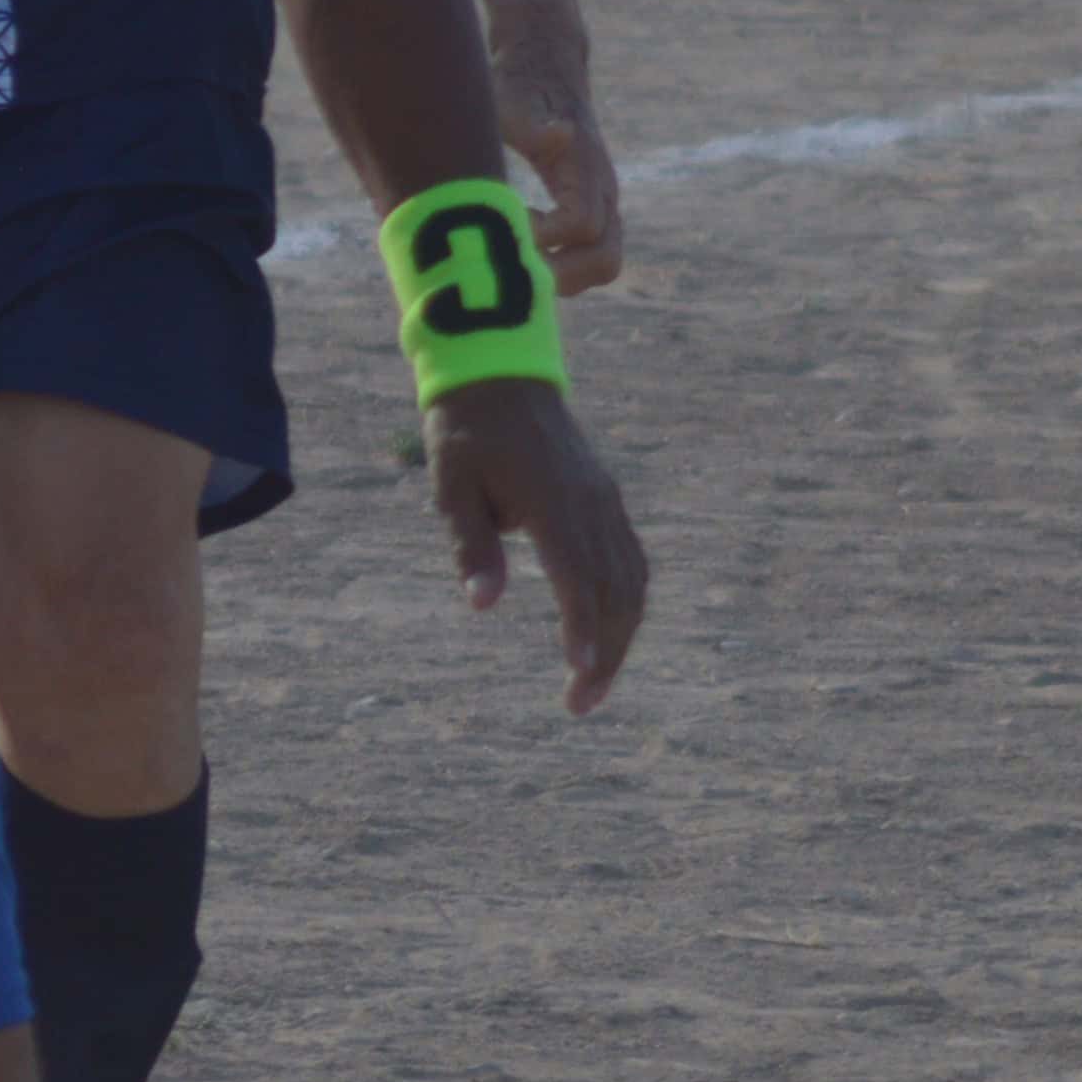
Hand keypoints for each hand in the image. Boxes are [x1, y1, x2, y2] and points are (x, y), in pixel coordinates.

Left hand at [425, 380, 646, 714]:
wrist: (502, 377)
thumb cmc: (466, 436)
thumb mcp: (450, 489)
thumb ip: (471, 546)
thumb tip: (484, 605)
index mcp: (551, 502)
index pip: (577, 578)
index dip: (582, 631)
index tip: (582, 676)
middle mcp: (590, 503)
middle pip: (615, 590)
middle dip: (606, 653)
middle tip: (580, 705)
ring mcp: (605, 500)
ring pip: (632, 580)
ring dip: (621, 636)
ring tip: (595, 682)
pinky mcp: (607, 499)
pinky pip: (631, 560)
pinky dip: (628, 603)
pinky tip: (612, 635)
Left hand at [485, 0, 626, 291]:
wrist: (545, 65)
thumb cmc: (519, 84)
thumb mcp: (514, 99)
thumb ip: (534, 123)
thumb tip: (560, 134)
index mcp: (586, 166)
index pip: (582, 228)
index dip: (542, 236)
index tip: (508, 218)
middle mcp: (603, 191)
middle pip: (606, 260)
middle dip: (560, 275)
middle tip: (515, 259)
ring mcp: (601, 204)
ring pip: (602, 265)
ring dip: (561, 277)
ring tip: (516, 254)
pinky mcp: (590, 212)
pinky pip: (588, 258)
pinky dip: (559, 268)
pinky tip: (519, 244)